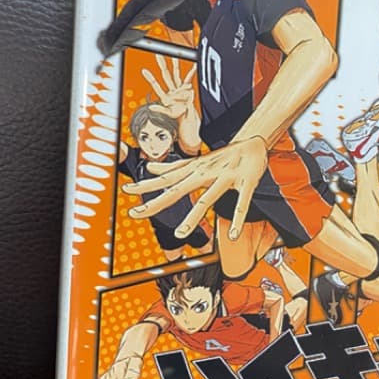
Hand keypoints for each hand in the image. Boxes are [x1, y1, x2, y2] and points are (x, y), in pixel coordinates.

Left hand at [123, 136, 268, 239]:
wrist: (252, 143)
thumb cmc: (223, 156)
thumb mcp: (196, 161)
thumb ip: (174, 167)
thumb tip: (150, 169)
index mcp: (194, 171)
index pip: (166, 179)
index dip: (146, 185)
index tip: (126, 191)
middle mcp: (205, 174)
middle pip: (177, 190)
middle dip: (156, 202)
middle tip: (136, 213)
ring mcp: (225, 178)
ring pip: (207, 199)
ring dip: (193, 217)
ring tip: (180, 234)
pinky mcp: (245, 183)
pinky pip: (241, 203)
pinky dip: (237, 220)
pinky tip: (232, 236)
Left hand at [142, 56, 195, 117]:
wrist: (188, 116)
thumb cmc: (179, 115)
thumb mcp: (169, 113)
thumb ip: (160, 109)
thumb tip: (151, 107)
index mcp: (165, 96)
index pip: (156, 85)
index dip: (150, 78)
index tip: (144, 71)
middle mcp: (172, 89)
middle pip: (165, 74)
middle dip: (162, 64)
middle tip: (158, 54)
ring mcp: (179, 88)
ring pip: (176, 73)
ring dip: (175, 64)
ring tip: (174, 55)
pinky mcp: (187, 88)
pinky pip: (189, 78)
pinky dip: (191, 72)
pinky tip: (194, 66)